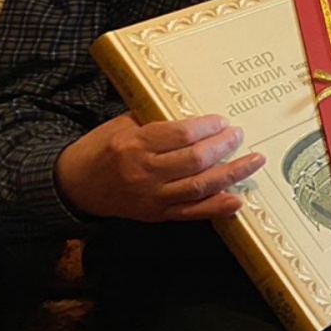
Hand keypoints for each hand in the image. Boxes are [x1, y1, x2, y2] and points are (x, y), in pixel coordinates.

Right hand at [54, 114, 263, 220]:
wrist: (76, 184)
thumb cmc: (103, 148)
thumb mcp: (123, 125)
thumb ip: (157, 121)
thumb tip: (196, 115)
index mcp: (134, 145)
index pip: (180, 135)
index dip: (206, 127)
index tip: (221, 121)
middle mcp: (144, 173)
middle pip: (194, 160)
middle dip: (223, 146)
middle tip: (238, 134)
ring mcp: (152, 197)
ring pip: (199, 186)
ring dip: (231, 174)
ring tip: (253, 161)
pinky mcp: (156, 215)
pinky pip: (192, 213)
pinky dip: (217, 207)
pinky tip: (237, 200)